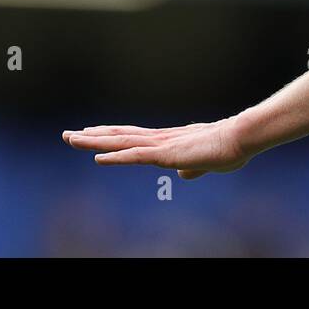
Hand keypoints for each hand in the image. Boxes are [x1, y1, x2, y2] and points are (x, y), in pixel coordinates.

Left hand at [61, 116, 253, 179]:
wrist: (240, 138)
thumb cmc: (227, 149)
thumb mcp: (205, 164)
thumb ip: (191, 169)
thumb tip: (181, 176)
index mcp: (167, 141)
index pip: (131, 138)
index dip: (109, 136)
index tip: (90, 133)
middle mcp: (159, 139)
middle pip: (119, 137)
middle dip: (92, 137)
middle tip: (67, 135)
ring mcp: (161, 145)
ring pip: (121, 143)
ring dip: (95, 142)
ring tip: (71, 139)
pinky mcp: (166, 154)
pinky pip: (135, 156)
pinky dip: (115, 157)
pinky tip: (98, 158)